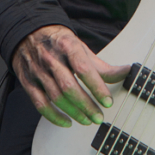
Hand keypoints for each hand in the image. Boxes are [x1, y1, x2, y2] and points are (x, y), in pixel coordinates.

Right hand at [12, 24, 129, 127]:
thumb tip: (126, 71)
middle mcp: (51, 58)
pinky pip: (40, 104)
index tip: (107, 101)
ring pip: (56, 97)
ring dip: (73, 112)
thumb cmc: (60, 42)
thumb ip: (101, 65)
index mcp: (68, 46)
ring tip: (87, 120)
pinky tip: (67, 122)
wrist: (30, 32)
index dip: (97, 87)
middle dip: (86, 105)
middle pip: (69, 87)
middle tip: (98, 117)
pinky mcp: (28, 82)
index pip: (83, 69)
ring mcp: (38, 71)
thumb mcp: (81, 47)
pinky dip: (53, 116)